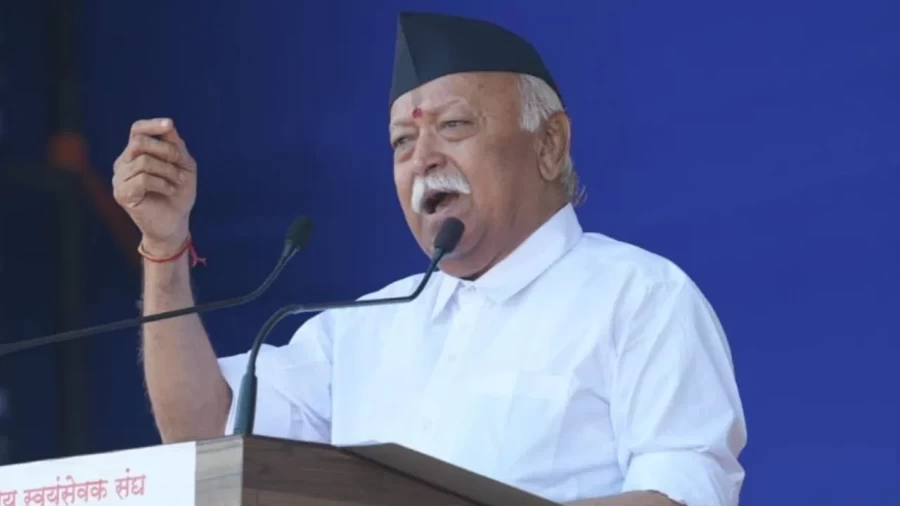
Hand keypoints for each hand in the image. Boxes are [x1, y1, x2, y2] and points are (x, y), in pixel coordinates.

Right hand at [113, 118, 197, 255]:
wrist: (175, 223)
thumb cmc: (179, 193)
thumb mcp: (183, 166)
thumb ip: (176, 146)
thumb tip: (169, 125)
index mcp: (136, 153)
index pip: (137, 130)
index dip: (152, 125)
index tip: (169, 124)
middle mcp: (124, 163)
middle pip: (140, 142)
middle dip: (166, 150)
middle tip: (180, 164)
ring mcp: (120, 178)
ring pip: (144, 161)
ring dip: (168, 170)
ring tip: (177, 182)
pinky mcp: (122, 194)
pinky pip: (142, 179)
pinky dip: (162, 183)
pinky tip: (169, 190)